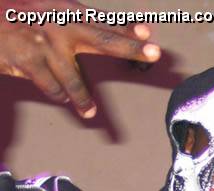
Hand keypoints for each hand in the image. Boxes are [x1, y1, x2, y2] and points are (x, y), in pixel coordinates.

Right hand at [0, 0, 160, 117]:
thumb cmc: (17, 17)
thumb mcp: (49, 12)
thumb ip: (81, 24)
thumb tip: (126, 33)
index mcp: (66, 10)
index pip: (103, 21)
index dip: (126, 27)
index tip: (148, 32)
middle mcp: (59, 24)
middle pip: (102, 38)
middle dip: (130, 47)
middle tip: (154, 53)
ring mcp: (44, 42)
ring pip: (73, 78)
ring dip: (82, 98)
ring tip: (89, 113)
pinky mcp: (27, 60)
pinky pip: (51, 87)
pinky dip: (55, 94)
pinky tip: (56, 96)